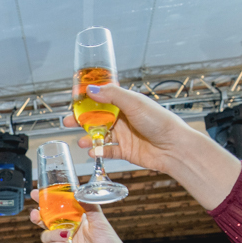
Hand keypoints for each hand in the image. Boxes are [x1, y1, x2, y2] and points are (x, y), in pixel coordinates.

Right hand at [29, 191, 133, 242]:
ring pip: (46, 236)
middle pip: (47, 222)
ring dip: (52, 234)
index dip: (47, 201)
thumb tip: (78, 191)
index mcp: (78, 219)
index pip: (59, 208)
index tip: (36, 194)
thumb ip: (89, 206)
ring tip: (66, 236)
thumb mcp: (101, 222)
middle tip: (36, 215)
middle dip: (38, 217)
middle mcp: (70, 231)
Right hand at [64, 86, 198, 174]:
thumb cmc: (159, 121)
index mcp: (125, 103)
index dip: (87, 100)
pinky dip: (99, 152)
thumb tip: (91, 90)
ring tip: (81, 141)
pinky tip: (93, 152)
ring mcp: (124, 135)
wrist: (174, 147)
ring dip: (89, 138)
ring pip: (100, 135)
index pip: (102, 98)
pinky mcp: (126, 151)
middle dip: (81, 120)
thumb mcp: (134, 102)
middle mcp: (123, 118)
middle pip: (96, 118)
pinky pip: (108, 151)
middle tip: (67, 122)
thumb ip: (112, 95)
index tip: (73, 100)